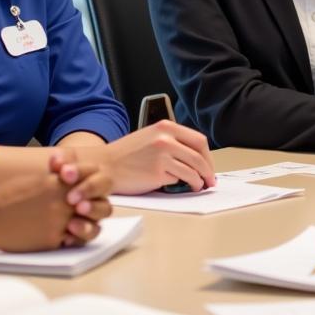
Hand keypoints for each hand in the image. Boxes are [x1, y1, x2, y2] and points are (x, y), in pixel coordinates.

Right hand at [0, 158, 110, 250]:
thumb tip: (71, 174)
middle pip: (99, 204)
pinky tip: (64, 235)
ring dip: (88, 226)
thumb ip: (56, 178)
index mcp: (59, 182)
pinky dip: (71, 239)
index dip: (92, 180)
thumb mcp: (35, 180)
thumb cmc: (7, 196)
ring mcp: (61, 223)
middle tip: (87, 208)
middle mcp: (64, 202)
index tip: (86, 184)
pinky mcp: (54, 241)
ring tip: (78, 224)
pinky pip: (74, 241)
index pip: (91, 176)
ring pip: (91, 227)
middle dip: (97, 207)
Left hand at [48, 152, 113, 243]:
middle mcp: (98, 191)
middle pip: (104, 185)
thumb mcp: (58, 168)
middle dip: (88, 189)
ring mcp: (96, 211)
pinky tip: (67, 236)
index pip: (92, 169)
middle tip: (71, 197)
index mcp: (91, 173)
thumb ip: (59, 161)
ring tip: (74, 217)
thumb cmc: (57, 183)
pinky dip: (82, 234)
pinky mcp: (89, 229)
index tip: (64, 173)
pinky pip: (93, 233)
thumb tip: (57, 162)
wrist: (51, 203)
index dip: (79, 171)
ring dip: (91, 211)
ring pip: (105, 210)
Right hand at [75, 121, 215, 193]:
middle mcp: (165, 138)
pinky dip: (186, 185)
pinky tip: (186, 187)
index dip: (207, 156)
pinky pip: (180, 180)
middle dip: (208, 170)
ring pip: (193, 169)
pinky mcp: (157, 173)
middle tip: (210, 180)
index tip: (208, 165)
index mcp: (165, 127)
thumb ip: (171, 141)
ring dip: (200, 180)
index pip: (198, 140)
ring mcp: (162, 155)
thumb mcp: (150, 137)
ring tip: (199, 186)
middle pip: (200, 155)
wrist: (104, 165)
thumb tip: (194, 156)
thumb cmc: (126, 155)